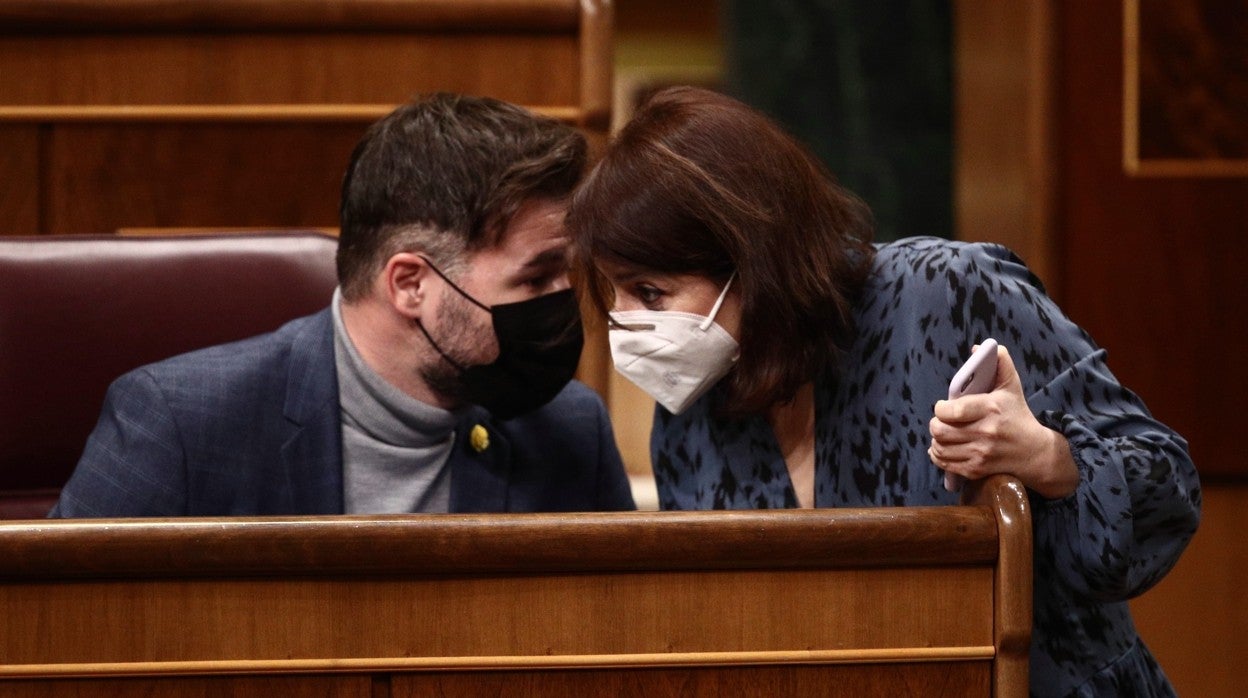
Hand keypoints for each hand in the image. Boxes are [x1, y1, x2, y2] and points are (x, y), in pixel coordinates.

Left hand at [928, 345, 1078, 498]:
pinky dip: (939, 455)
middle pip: (940, 430)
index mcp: (991, 409)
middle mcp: (985, 433)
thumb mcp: (1012, 387)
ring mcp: (981, 454)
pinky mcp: (977, 470)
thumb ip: (1000, 363)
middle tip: (941, 420)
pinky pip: (945, 464)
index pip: (951, 411)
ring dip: (936, 440)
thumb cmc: (1018, 415)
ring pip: (940, 448)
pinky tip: (944, 447)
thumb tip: (979, 348)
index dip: (940, 408)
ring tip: (943, 433)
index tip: (943, 406)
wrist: (1035, 452)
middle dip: (935, 424)